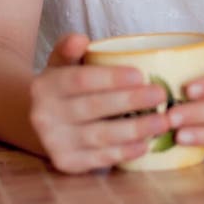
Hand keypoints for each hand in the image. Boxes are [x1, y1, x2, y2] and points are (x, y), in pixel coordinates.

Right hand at [29, 33, 168, 172]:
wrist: (41, 123)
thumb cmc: (61, 86)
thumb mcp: (60, 63)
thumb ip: (69, 48)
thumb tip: (81, 39)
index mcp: (45, 86)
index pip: (81, 80)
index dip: (111, 78)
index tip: (140, 74)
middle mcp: (44, 116)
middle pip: (94, 108)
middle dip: (131, 101)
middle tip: (161, 94)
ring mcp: (54, 143)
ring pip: (101, 136)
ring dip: (135, 129)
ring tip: (163, 120)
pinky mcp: (66, 164)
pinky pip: (100, 159)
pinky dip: (125, 152)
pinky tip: (146, 144)